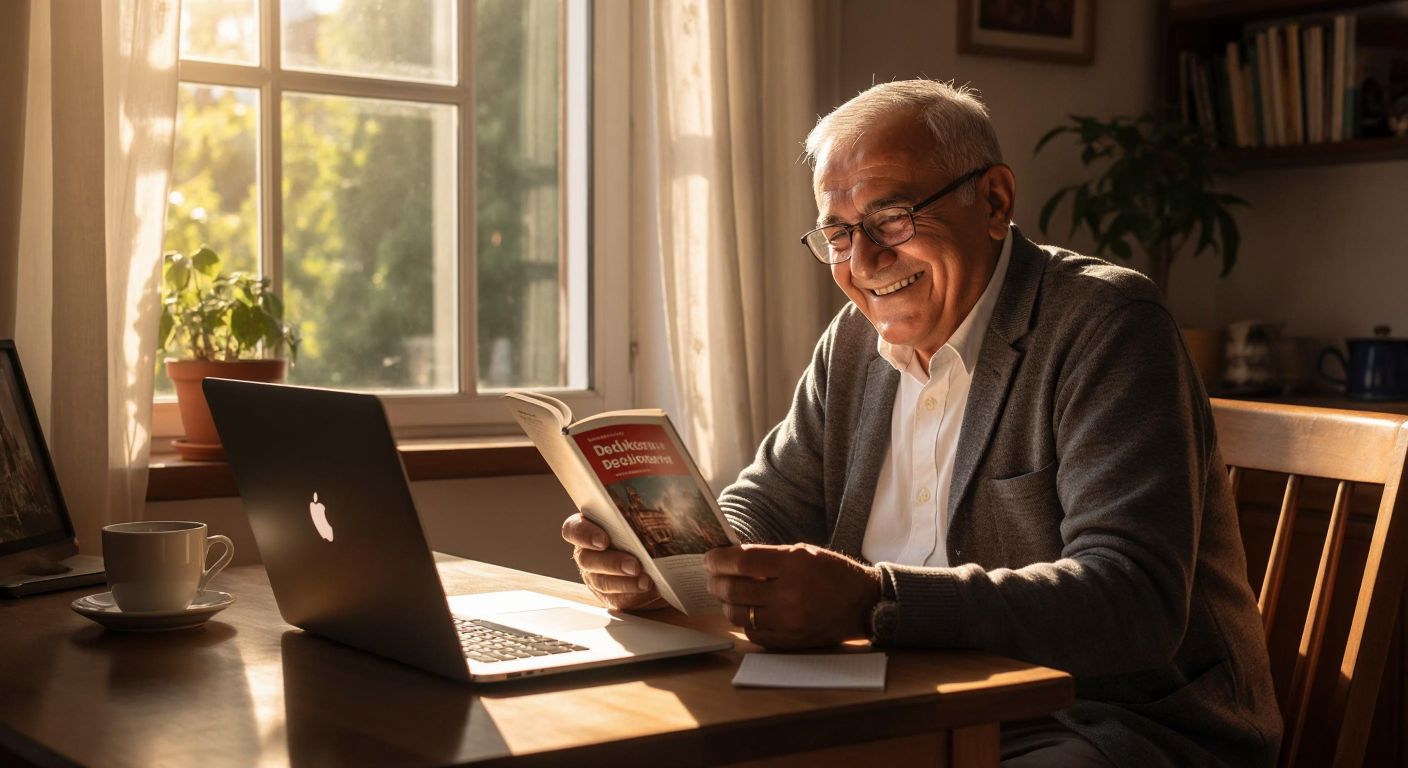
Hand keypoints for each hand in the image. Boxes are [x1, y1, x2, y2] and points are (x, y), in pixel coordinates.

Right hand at [561, 513, 665, 610]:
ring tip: (646, 581)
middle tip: (634, 565)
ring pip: (602, 581)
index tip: (603, 540)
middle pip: (588, 559)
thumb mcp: (637, 519)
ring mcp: (595, 576)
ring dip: (625, 582)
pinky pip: (616, 597)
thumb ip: (638, 514)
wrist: (655, 560)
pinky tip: (647, 589)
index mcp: (588, 528)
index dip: (584, 534)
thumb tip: (661, 503)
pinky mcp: (609, 595)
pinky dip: (633, 593)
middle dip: (612, 563)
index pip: (574, 529)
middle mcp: (587, 553)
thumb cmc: (641, 532)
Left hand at [705, 543, 881, 649]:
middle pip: (734, 589)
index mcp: (794, 564)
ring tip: (726, 594)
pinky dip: (743, 621)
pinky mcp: (790, 641)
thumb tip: (729, 559)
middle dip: (716, 581)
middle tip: (712, 577)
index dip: (718, 559)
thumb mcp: (803, 553)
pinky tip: (746, 611)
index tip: (710, 558)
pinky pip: (752, 632)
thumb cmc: (831, 573)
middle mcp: (790, 593)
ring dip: (726, 603)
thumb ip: (768, 556)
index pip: (742, 561)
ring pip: (737, 614)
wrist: (862, 604)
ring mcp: (789, 620)